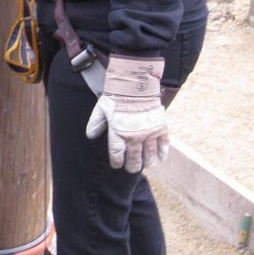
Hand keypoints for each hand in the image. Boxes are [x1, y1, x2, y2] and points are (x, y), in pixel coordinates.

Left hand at [86, 54, 168, 172]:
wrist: (136, 85)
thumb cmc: (117, 96)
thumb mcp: (101, 109)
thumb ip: (95, 123)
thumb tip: (90, 136)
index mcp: (118, 133)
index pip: (117, 154)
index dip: (117, 161)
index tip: (117, 164)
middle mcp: (133, 136)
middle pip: (133, 158)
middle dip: (132, 165)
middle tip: (132, 169)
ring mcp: (148, 133)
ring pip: (149, 154)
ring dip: (147, 162)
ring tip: (146, 165)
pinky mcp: (160, 127)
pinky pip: (163, 144)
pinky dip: (162, 152)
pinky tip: (160, 158)